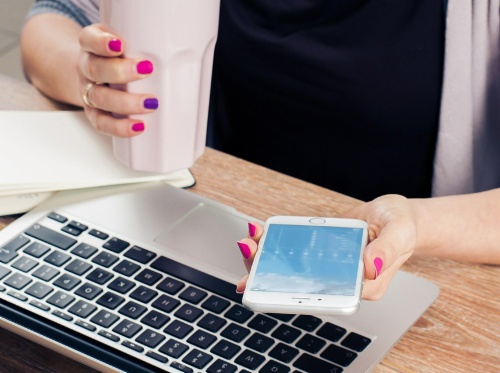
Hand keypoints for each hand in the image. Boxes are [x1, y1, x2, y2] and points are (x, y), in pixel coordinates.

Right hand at [78, 24, 158, 136]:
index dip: (102, 43)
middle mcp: (86, 67)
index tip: (120, 45)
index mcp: (91, 45)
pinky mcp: (94, 113)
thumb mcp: (125, 40)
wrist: (94, 73)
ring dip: (125, 102)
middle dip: (121, 72)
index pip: (89, 39)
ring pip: (99, 97)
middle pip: (95, 69)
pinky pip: (102, 123)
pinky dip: (119, 127)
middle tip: (146, 70)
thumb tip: (178, 47)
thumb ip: (141, 42)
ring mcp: (88, 91)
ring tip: (150, 104)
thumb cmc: (118, 56)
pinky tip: (137, 126)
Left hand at [236, 195, 417, 300]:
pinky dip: (278, 244)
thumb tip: (369, 266)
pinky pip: (297, 251)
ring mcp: (330, 266)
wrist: (396, 215)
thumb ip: (386, 249)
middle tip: (250, 250)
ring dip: (268, 256)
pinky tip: (262, 236)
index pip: (323, 295)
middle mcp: (342, 280)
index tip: (268, 283)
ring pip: (294, 268)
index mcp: (361, 286)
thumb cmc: (402, 225)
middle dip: (269, 271)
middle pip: (301, 284)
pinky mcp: (322, 251)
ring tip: (249, 242)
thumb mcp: (399, 232)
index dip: (293, 293)